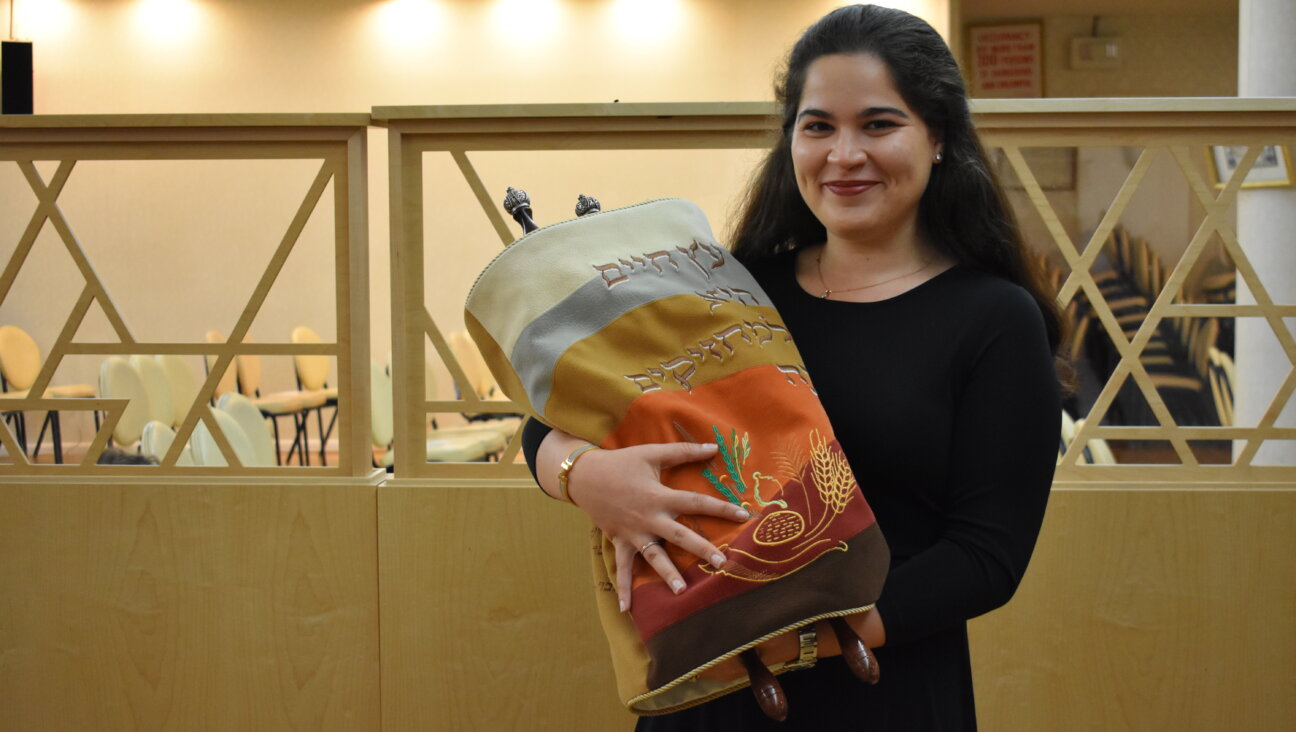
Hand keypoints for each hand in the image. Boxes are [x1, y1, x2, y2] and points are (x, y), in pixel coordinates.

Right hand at [566, 441, 751, 611]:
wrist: (584, 476)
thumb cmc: (621, 462)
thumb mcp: (652, 453)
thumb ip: (683, 451)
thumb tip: (714, 447)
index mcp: (659, 496)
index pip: (696, 502)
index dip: (720, 507)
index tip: (744, 515)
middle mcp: (649, 518)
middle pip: (680, 535)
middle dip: (701, 549)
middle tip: (721, 563)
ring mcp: (633, 533)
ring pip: (653, 556)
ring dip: (667, 573)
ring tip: (682, 591)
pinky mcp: (619, 541)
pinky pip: (622, 567)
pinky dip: (623, 588)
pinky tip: (626, 609)